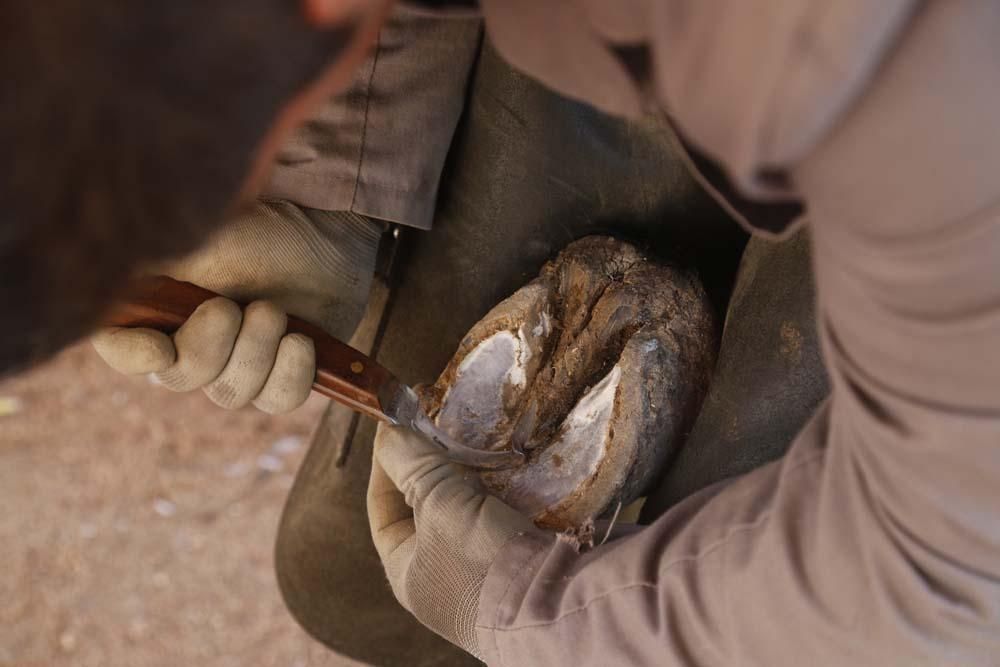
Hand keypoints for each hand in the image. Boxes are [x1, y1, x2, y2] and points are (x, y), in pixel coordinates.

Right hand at [92, 200, 382, 412]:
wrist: (328, 231)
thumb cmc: (260, 228)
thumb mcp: (200, 234)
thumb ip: (152, 257)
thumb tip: (109, 270)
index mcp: (157, 306)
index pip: (118, 345)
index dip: (131, 355)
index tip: (160, 349)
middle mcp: (190, 341)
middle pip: (179, 377)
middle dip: (208, 347)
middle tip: (231, 308)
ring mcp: (239, 361)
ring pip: (232, 393)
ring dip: (255, 353)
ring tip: (275, 312)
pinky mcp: (283, 373)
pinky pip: (278, 400)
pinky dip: (290, 375)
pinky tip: (300, 342)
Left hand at [367, 421, 539, 656]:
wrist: (555, 604)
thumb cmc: (480, 561)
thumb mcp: (438, 505)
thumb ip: (412, 464)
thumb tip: (389, 429)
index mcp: (407, 572)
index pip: (382, 509)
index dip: (387, 465)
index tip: (400, 426)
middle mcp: (441, 574)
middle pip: (428, 505)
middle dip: (436, 464)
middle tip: (445, 426)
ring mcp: (483, 569)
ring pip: (470, 506)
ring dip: (474, 472)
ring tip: (480, 435)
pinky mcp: (521, 559)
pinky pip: (505, 514)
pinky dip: (506, 487)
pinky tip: (511, 461)